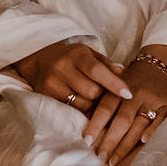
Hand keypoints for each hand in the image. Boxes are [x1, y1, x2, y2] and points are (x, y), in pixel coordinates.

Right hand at [12, 37, 131, 117]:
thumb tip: (123, 73)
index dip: (114, 83)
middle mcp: (62, 67)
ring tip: (93, 101)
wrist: (38, 60)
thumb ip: (106, 64)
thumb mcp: (88, 54)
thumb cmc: (71, 58)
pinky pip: (70, 110)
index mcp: (77, 54)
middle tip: (105, 96)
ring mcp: (52, 83)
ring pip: (81, 104)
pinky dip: (80, 110)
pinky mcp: (45, 96)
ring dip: (92, 106)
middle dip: (102, 96)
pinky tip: (83, 106)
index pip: (97, 70)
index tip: (128, 94)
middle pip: (91, 91)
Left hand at [88, 45, 166, 165]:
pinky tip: (142, 143)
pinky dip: (151, 131)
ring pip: (138, 125)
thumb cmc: (134, 79)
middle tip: (101, 156)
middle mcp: (135, 95)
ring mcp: (152, 100)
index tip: (87, 141)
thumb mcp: (117, 83)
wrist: (162, 62)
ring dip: (125, 145)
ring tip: (114, 160)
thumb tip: (91, 129)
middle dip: (110, 141)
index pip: (105, 109)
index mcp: (119, 89)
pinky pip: (159, 121)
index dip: (96, 125)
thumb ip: (106, 102)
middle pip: (122, 121)